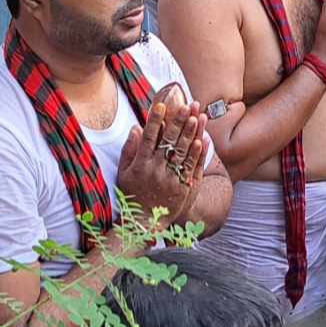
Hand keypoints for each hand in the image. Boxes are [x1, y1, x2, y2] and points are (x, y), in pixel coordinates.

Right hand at [116, 97, 208, 221]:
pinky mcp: (183, 187)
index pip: (149, 137)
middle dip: (178, 121)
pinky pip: (191, 167)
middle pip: (169, 141)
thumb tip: (136, 128)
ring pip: (183, 151)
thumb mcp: (123, 173)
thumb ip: (129, 150)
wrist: (144, 222)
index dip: (155, 120)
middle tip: (185, 105)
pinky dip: (197, 153)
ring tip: (197, 115)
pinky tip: (202, 139)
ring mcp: (170, 178)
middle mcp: (156, 170)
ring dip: (191, 132)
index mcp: (140, 164)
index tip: (161, 104)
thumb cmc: (132, 194)